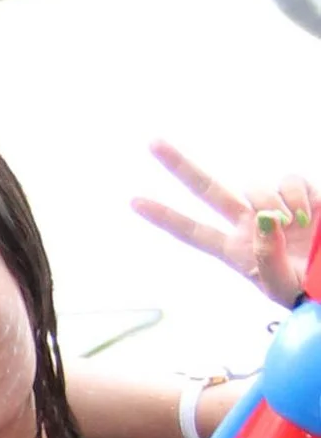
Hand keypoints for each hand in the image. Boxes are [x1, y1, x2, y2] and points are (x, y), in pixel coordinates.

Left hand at [133, 141, 315, 307]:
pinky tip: (308, 215)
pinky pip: (290, 180)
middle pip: (207, 190)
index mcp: (234, 250)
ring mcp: (273, 206)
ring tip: (292, 228)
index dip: (164, 217)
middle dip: (181, 167)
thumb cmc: (303, 293)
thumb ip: (266, 256)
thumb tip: (263, 219)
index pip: (191, 232)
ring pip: (255, 186)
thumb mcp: (280, 286)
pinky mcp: (301, 194)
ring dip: (271, 204)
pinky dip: (298, 195)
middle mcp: (248, 225)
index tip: (133, 202)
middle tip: (152, 144)